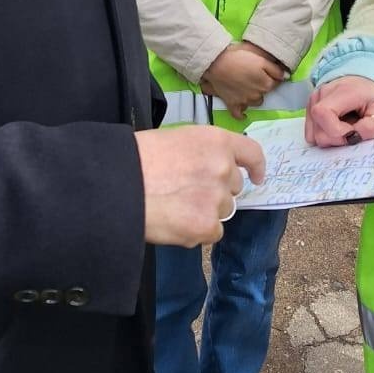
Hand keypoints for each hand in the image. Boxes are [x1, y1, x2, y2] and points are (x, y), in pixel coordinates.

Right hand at [136, 125, 265, 246]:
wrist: (117, 184)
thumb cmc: (138, 158)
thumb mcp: (175, 140)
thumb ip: (201, 153)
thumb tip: (206, 169)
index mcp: (216, 141)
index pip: (252, 153)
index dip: (256, 167)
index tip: (256, 177)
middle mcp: (224, 168)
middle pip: (233, 187)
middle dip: (216, 191)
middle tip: (186, 192)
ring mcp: (218, 198)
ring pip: (221, 211)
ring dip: (205, 211)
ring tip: (173, 207)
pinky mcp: (208, 226)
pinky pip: (211, 232)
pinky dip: (196, 231)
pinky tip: (173, 222)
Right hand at [200, 43, 285, 120]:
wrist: (216, 63)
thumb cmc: (239, 57)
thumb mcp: (261, 57)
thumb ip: (275, 68)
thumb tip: (285, 76)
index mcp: (266, 84)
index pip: (275, 82)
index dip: (270, 75)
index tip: (264, 70)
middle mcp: (258, 96)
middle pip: (265, 93)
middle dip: (261, 85)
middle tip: (252, 75)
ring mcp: (245, 102)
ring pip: (255, 102)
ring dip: (253, 97)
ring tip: (245, 86)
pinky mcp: (233, 105)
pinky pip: (239, 114)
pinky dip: (241, 113)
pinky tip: (242, 109)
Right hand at [305, 76, 373, 146]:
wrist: (362, 83)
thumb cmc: (372, 97)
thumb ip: (372, 126)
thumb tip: (353, 137)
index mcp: (340, 91)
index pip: (323, 114)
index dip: (338, 132)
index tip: (354, 132)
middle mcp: (320, 95)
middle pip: (318, 132)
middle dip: (338, 139)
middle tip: (353, 130)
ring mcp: (312, 103)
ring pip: (313, 136)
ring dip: (331, 138)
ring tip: (345, 126)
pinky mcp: (309, 111)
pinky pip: (311, 134)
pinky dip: (325, 135)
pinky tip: (336, 126)